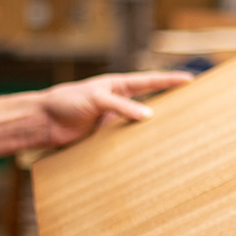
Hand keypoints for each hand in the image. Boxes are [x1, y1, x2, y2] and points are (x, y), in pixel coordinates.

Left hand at [40, 71, 192, 147]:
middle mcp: (118, 104)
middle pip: (149, 104)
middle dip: (168, 106)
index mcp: (118, 86)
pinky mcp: (105, 140)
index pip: (150, 82)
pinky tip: (147, 155)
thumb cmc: (66, 101)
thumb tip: (148, 115)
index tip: (190, 80)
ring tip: (176, 136)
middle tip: (191, 108)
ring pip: (138, 127)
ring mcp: (112, 122)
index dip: (170, 80)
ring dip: (152, 132)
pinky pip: (124, 144)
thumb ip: (121, 106)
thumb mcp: (96, 99)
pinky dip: (135, 149)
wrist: (43, 121)